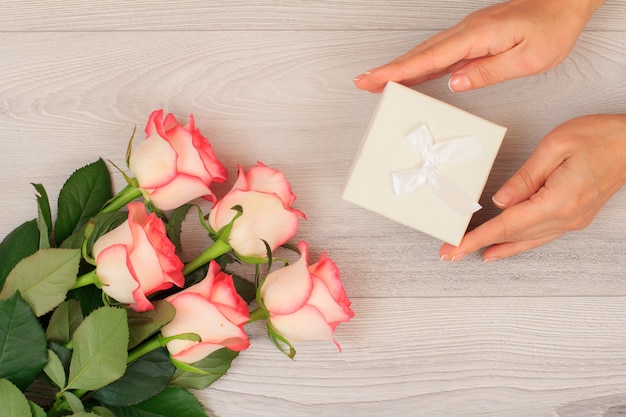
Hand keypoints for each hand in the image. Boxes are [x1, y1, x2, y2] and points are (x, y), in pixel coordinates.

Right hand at [354, 0, 603, 92]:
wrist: (565, 2)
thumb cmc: (553, 29)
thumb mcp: (528, 59)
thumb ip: (488, 71)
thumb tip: (454, 82)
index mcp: (477, 36)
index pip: (428, 58)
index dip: (398, 70)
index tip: (374, 79)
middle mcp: (467, 30)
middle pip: (419, 53)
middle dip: (389, 68)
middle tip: (363, 82)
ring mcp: (468, 31)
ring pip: (427, 50)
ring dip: (401, 66)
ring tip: (378, 80)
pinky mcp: (473, 34)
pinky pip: (440, 50)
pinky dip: (421, 62)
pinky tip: (412, 73)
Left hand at [439, 114, 625, 261]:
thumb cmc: (600, 137)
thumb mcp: (555, 147)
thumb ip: (525, 177)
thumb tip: (499, 202)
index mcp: (557, 201)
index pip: (506, 225)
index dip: (476, 238)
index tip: (454, 249)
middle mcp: (565, 217)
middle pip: (512, 236)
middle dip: (477, 245)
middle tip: (449, 253)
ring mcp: (572, 220)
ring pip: (526, 240)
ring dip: (496, 248)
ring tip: (470, 254)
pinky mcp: (575, 216)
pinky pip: (540, 235)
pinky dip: (518, 243)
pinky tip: (504, 247)